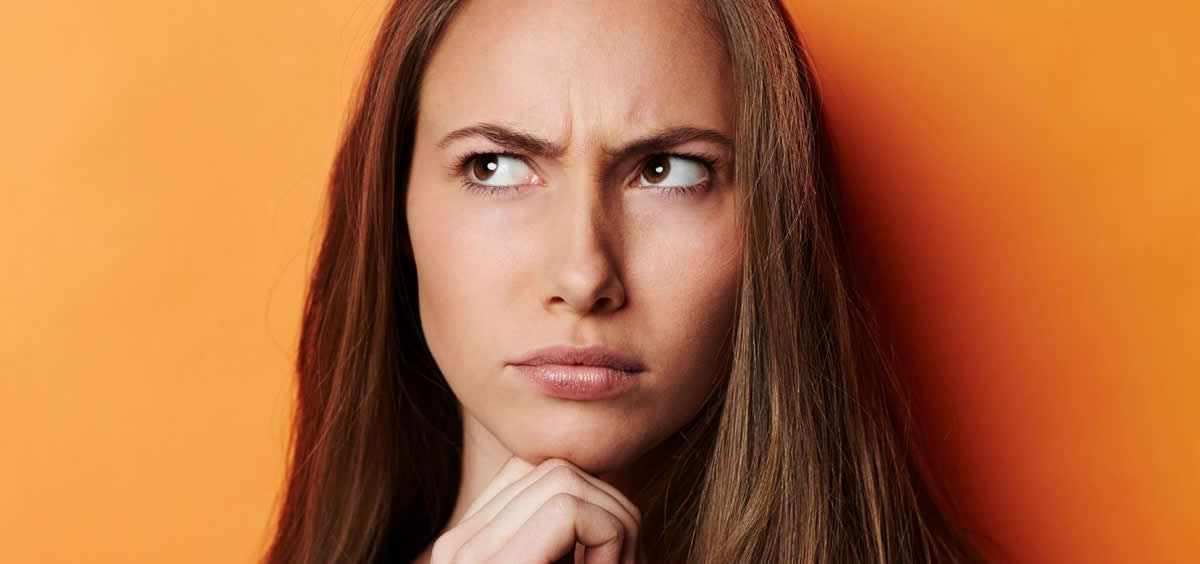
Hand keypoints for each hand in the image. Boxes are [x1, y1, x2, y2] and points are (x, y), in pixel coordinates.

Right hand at [428, 457, 643, 563]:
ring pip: (564, 477)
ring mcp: (465, 554)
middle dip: (611, 511)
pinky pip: (569, 508)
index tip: (611, 556)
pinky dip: (609, 540)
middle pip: (553, 468)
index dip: (592, 502)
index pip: (534, 472)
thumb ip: (566, 539)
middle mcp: (456, 545)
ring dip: (615, 527)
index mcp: (469, 547)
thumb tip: (609, 495)